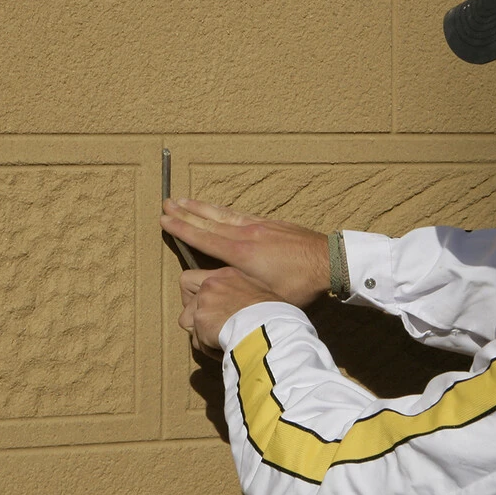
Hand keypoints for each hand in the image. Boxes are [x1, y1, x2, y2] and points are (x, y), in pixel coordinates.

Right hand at [162, 198, 329, 306]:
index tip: (164, 219)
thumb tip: (220, 294)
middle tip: (166, 203)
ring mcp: (259, 226)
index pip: (204, 238)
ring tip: (184, 200)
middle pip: (209, 221)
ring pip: (223, 214)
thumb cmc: (301, 285)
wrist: (330, 261)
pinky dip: (223, 210)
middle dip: (185, 213)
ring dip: (201, 207)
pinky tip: (218, 208)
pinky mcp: (270, 223)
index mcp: (242, 254)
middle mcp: (246, 234)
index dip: (182, 229)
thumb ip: (241, 290)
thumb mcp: (267, 295)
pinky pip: (240, 213)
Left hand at [179, 266, 281, 357]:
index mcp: (227, 274)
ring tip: (221, 341)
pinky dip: (209, 349)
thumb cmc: (276, 313)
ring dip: (201, 334)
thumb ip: (242, 294)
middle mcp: (211, 284)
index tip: (207, 307)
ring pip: (188, 321)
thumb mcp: (261, 292)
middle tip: (208, 325)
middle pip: (186, 296)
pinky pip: (198, 342)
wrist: (271, 325)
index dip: (196, 294)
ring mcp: (204, 302)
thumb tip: (241, 308)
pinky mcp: (201, 321)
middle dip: (192, 312)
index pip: (193, 278)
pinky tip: (225, 349)